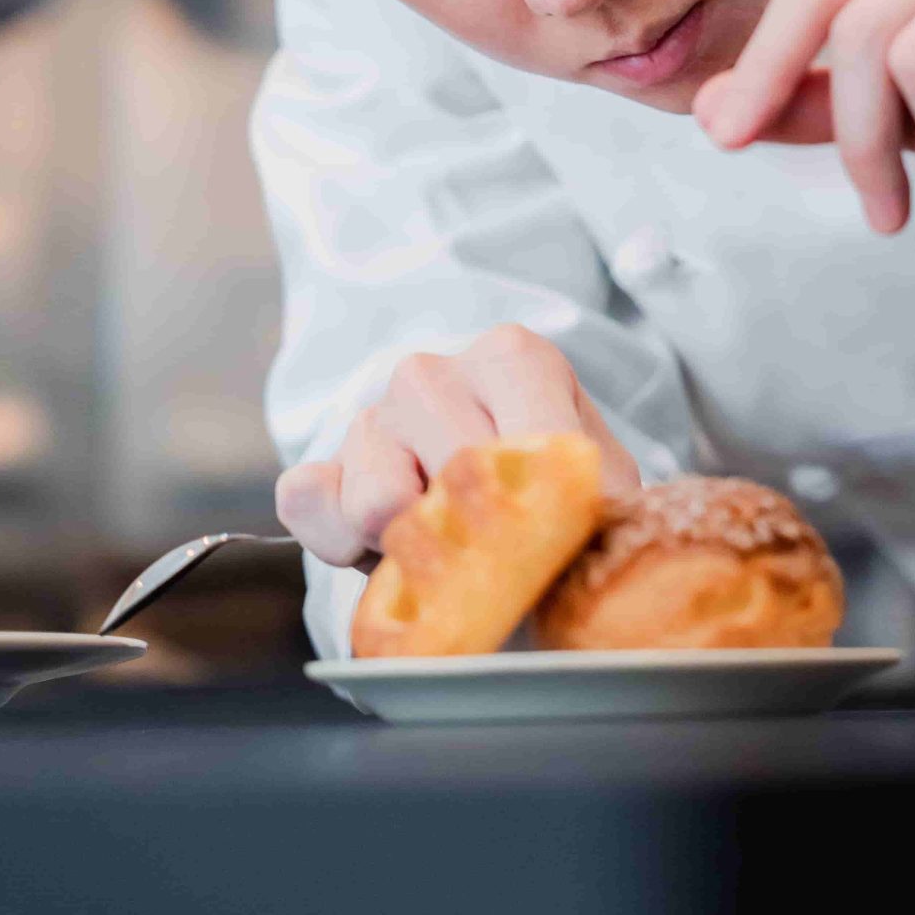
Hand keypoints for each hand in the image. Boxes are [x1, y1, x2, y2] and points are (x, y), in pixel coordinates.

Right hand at [274, 324, 640, 567]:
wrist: (507, 510)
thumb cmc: (562, 495)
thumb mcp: (603, 492)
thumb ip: (598, 499)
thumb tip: (590, 519)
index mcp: (514, 361)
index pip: (521, 440)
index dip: (533, 513)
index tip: (546, 544)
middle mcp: (434, 373)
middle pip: (450, 474)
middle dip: (481, 537)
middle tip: (504, 553)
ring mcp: (372, 415)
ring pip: (377, 505)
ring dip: (417, 549)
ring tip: (453, 544)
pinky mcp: (321, 466)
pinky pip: (311, 509)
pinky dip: (347, 550)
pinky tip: (393, 548)